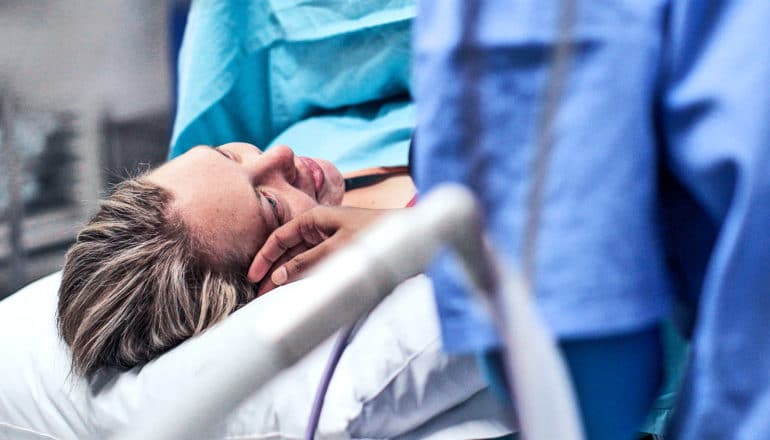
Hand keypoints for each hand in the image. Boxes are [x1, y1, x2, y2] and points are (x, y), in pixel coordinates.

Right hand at [248, 206, 389, 294]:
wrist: (410, 236)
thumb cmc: (376, 235)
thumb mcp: (337, 249)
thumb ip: (306, 263)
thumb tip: (277, 277)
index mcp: (314, 219)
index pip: (279, 237)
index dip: (264, 258)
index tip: (253, 277)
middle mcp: (320, 228)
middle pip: (288, 252)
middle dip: (273, 272)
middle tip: (260, 296)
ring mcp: (330, 241)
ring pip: (301, 261)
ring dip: (288, 278)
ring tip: (274, 299)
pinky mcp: (341, 254)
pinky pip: (316, 266)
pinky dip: (306, 278)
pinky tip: (298, 292)